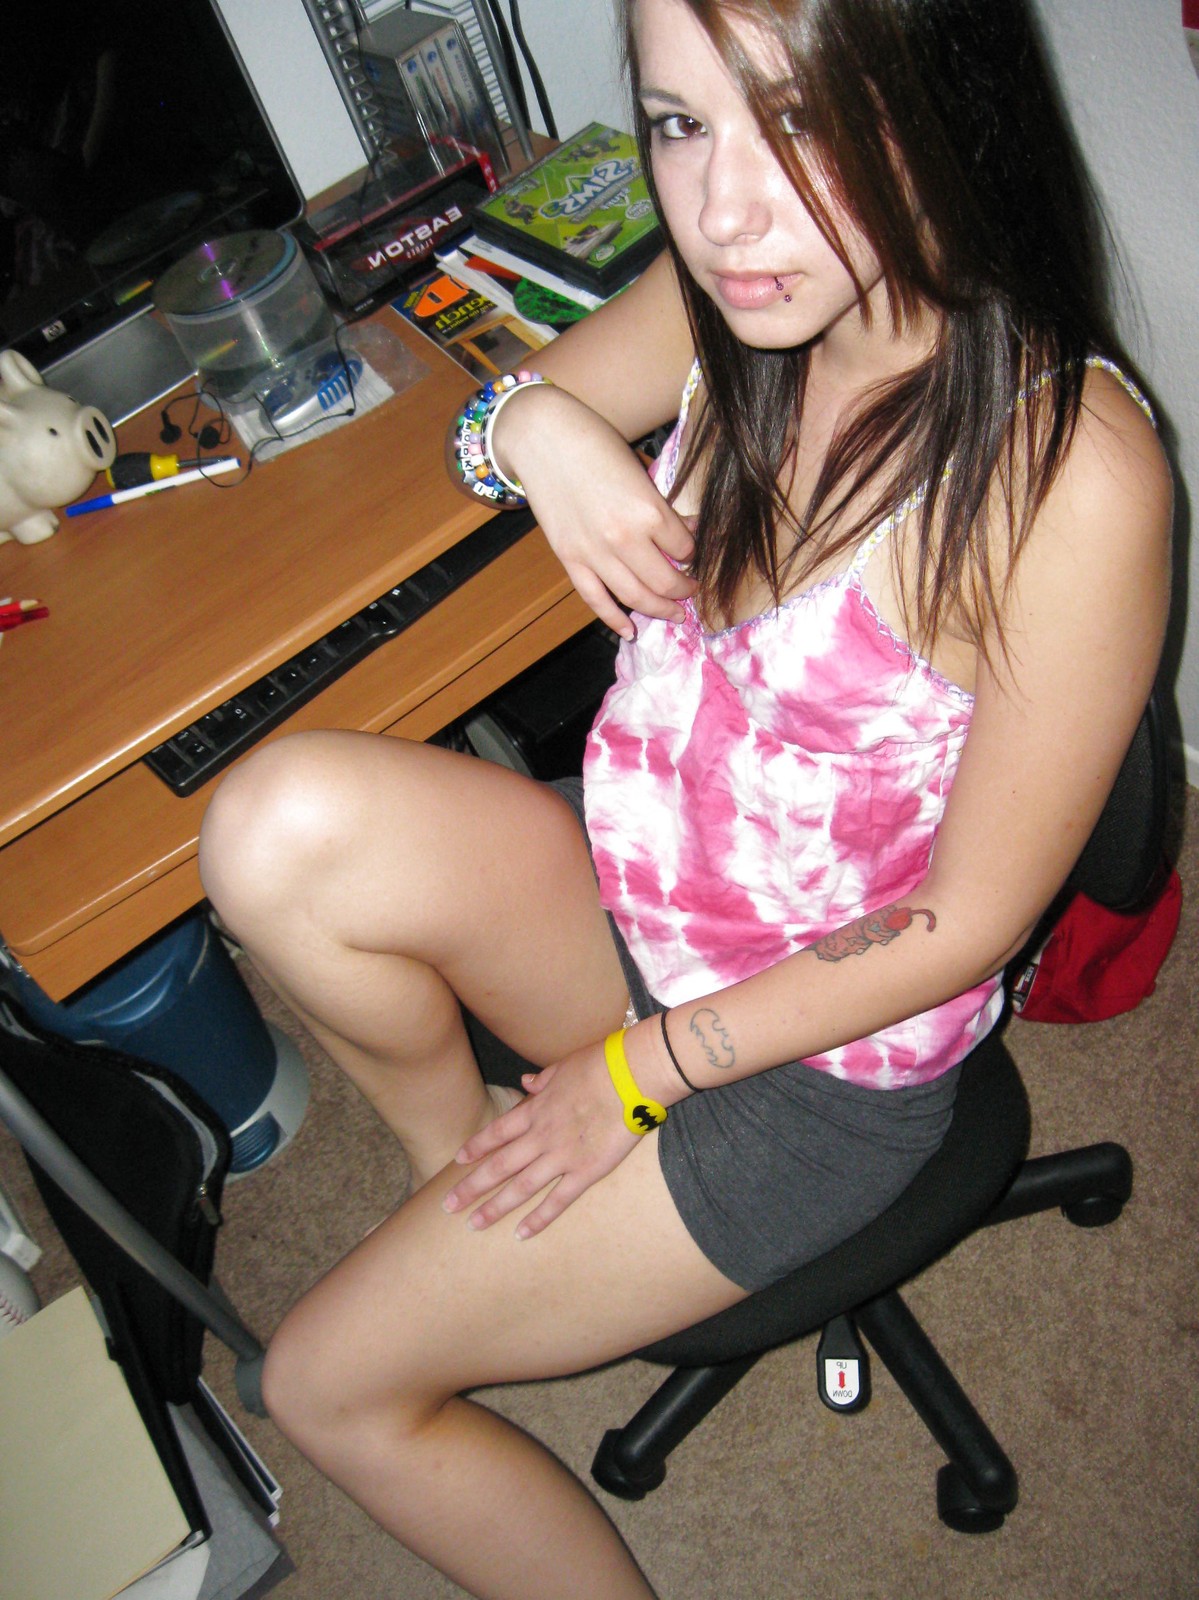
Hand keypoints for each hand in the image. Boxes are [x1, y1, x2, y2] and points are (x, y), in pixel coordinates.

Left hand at [442, 1043, 639, 1237]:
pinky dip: (539, 1219)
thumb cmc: (601, 1064)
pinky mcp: (586, 1171)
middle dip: (471, 1186)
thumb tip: (526, 1082)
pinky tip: (522, 1234)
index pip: (497, 1133)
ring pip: (520, 1187)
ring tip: (473, 1225)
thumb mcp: (564, 1067)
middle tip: (448, 1205)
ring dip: (495, 1207)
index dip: (476, 1148)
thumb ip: (543, 1081)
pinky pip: (558, 1200)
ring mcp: (562, 1156)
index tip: (458, 1161)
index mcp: (536, 1110)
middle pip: (499, 1165)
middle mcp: (541, 1136)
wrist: (631, 1075)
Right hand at [492, 384, 696, 637]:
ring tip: (674, 613)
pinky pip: (595, 599)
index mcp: (647, 512)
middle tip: (692, 590)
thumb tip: (686, 532)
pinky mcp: (569, 559)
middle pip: (665, 581)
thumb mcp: (637, 470)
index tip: (695, 554)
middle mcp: (623, 539)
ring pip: (635, 597)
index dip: (694, 554)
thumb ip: (660, 507)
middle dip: (684, 590)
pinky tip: (630, 631)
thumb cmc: (593, 442)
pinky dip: (614, 619)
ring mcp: (594, 554)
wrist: (540, 436)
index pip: (684, 548)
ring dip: (659, 609)